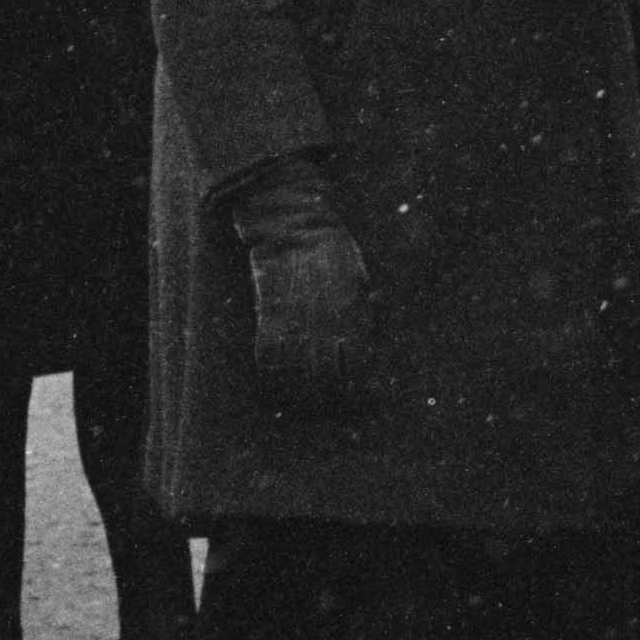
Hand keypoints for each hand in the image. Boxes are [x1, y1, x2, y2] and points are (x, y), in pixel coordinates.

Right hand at [224, 158, 374, 412]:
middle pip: (327, 379)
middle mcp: (325, 325)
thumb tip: (372, 338)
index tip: (363, 403)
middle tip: (332, 410)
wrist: (295, 229)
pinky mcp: (268, 318)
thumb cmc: (335, 253)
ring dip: (300, 395)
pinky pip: (267, 359)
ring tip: (304, 406)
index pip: (360, 366)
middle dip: (331, 400)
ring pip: (297, 375)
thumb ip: (367, 310)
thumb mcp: (363, 279)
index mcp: (354, 315)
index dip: (361, 390)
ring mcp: (295, 323)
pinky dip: (271, 377)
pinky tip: (276, 386)